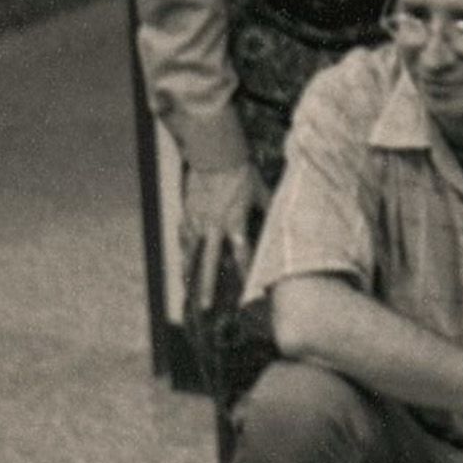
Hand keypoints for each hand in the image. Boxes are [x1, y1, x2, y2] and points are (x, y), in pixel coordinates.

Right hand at [180, 159, 264, 312]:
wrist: (215, 155)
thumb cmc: (242, 173)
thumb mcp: (261, 192)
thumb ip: (268, 210)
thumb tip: (280, 222)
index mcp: (235, 223)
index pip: (242, 255)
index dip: (245, 273)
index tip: (247, 292)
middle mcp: (214, 227)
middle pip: (209, 263)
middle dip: (207, 286)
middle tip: (205, 307)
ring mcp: (197, 222)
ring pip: (190, 253)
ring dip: (188, 272)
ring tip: (187, 289)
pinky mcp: (187, 214)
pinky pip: (183, 236)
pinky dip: (183, 249)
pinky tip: (182, 260)